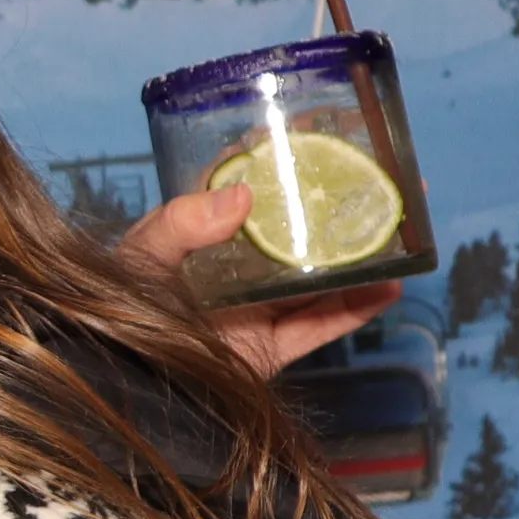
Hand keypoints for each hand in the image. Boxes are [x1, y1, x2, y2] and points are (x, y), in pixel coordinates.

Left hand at [121, 185, 396, 376]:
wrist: (118, 382)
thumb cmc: (113, 311)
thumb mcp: (139, 257)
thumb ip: (181, 225)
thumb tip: (242, 196)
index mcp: (201, 237)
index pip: (249, 191)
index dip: (287, 165)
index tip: (330, 135)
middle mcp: (235, 270)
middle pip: (299, 234)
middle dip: (343, 209)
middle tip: (390, 180)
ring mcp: (255, 309)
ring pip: (322, 278)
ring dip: (364, 256)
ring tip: (405, 229)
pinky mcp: (268, 350)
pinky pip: (322, 326)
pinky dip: (358, 309)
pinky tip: (392, 285)